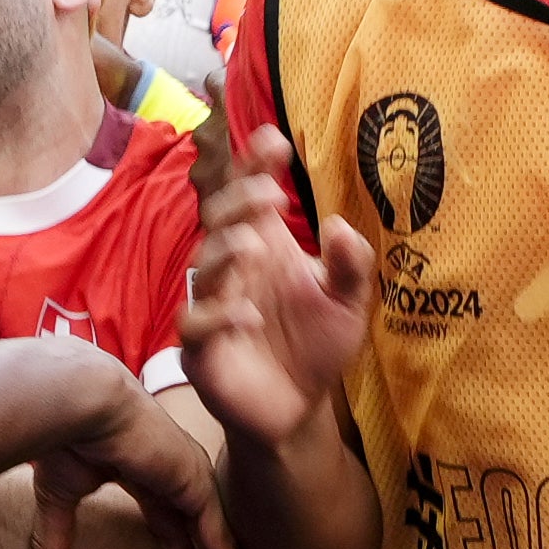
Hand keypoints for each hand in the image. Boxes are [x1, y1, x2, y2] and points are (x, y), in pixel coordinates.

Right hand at [22, 380, 270, 548]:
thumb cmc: (66, 439)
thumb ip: (53, 543)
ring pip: (221, 547)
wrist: (77, 405)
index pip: (175, 533)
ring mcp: (192, 480)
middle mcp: (180, 480)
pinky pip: (218, 540)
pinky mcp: (196, 484)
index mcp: (152, 478)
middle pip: (209, 543)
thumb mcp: (59, 501)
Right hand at [176, 132, 369, 442]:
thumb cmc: (316, 347)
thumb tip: (339, 226)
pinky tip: (248, 314)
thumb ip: (352, 267)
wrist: (298, 409)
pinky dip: (217, 315)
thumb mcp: (349, 305)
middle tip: (271, 194)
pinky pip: (196, 325)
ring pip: (203, 267)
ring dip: (226, 250)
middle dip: (239, 201)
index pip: (251, 194)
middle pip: (218, 221)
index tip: (273, 139)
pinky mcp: (203, 350)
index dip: (255, 164)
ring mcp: (213, 306)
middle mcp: (234, 270)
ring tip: (255, 246)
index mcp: (265, 247)